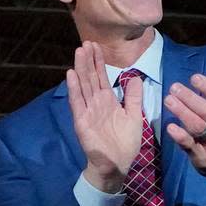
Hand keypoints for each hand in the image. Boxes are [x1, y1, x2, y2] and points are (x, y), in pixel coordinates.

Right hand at [67, 41, 143, 192]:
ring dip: (80, 68)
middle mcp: (96, 103)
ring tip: (79, 52)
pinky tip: (71, 75)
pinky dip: (74, 89)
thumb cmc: (125, 143)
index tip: (96, 46)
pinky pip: (77, 102)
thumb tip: (135, 77)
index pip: (101, 77)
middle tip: (86, 42)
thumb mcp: (134, 116)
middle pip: (90, 77)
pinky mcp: (82, 121)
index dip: (99, 62)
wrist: (117, 164)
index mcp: (108, 101)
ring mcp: (87, 111)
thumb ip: (134, 97)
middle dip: (89, 60)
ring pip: (83, 85)